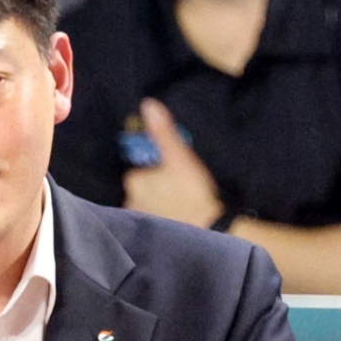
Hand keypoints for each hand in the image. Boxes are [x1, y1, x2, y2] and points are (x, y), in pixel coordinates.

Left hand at [124, 98, 222, 227]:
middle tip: (177, 193)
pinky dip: (159, 222)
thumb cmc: (195, 193)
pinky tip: (174, 222)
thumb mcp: (181, 158)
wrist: (211, 230)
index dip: (155, 174)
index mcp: (135, 180)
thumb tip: (148, 104)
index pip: (139, 173)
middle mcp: (130, 201)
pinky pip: (150, 225)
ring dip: (155, 206)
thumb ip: (163, 133)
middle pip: (140, 191)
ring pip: (144, 207)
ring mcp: (139, 220)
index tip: (171, 178)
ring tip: (177, 208)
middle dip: (153, 191)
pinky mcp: (149, 237)